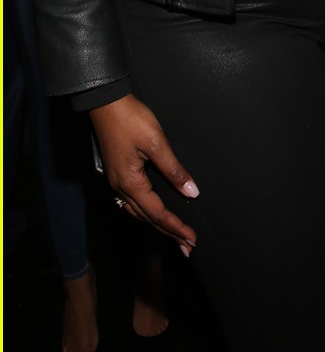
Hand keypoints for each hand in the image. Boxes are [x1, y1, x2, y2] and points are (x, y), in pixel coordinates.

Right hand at [89, 94, 198, 253]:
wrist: (106, 103)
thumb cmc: (130, 119)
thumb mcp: (157, 143)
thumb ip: (174, 170)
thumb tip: (192, 192)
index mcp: (130, 183)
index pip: (158, 214)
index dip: (176, 228)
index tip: (192, 240)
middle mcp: (120, 187)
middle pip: (147, 218)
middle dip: (168, 233)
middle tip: (187, 247)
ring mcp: (115, 181)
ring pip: (137, 212)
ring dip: (157, 225)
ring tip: (173, 235)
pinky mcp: (116, 173)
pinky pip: (130, 202)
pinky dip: (145, 212)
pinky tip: (151, 212)